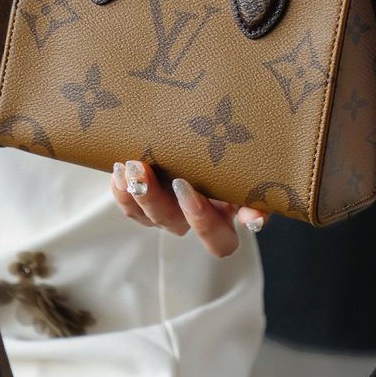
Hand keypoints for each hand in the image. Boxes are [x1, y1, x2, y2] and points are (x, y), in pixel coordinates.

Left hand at [110, 159, 270, 257]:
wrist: (204, 134)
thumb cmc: (230, 150)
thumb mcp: (247, 168)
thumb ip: (256, 194)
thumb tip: (255, 219)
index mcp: (226, 215)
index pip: (220, 242)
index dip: (202, 222)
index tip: (187, 187)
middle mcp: (195, 220)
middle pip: (173, 224)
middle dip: (153, 198)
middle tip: (143, 169)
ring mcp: (169, 212)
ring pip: (148, 217)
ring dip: (134, 193)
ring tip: (128, 166)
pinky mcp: (147, 203)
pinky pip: (131, 207)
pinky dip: (121, 190)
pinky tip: (118, 170)